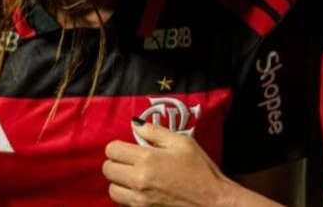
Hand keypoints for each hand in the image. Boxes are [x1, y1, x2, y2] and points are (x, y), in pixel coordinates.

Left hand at [104, 121, 237, 206]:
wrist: (215, 203)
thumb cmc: (201, 171)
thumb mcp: (182, 143)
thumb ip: (155, 131)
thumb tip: (134, 124)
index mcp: (146, 159)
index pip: (111, 149)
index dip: (119, 147)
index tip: (129, 149)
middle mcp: (138, 180)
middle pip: (107, 169)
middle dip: (117, 163)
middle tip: (131, 163)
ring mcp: (140, 200)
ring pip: (112, 189)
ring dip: (120, 183)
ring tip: (135, 179)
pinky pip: (123, 203)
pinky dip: (128, 197)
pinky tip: (141, 192)